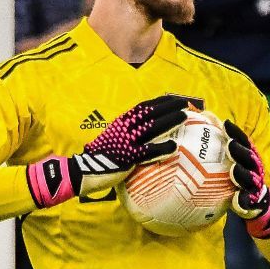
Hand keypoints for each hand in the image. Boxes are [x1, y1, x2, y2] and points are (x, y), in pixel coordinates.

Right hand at [27, 95, 187, 206]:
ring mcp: (126, 142)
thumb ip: (129, 133)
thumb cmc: (102, 156)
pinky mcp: (128, 157)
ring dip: (169, 121)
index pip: (144, 107)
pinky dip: (162, 147)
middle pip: (151, 112)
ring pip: (152, 127)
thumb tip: (148, 131)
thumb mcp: (115, 137)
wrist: (83, 169)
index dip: (161, 102)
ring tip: (184, 116)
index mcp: (122, 122)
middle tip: (186, 103)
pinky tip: (174, 146)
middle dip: (169, 106)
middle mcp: (125, 128)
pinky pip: (148, 151)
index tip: (175, 98)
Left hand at [224, 120, 269, 238]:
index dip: (236, 133)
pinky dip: (243, 200)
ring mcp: (254, 186)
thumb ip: (223, 151)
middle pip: (248, 158)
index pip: (244, 143)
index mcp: (249, 159)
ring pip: (249, 178)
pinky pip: (247, 201)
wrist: (258, 206)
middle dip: (239, 151)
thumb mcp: (234, 164)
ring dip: (242, 173)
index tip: (226, 124)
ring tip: (234, 169)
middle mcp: (254, 170)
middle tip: (229, 144)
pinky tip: (238, 198)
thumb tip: (203, 130)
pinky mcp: (251, 202)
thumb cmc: (239, 180)